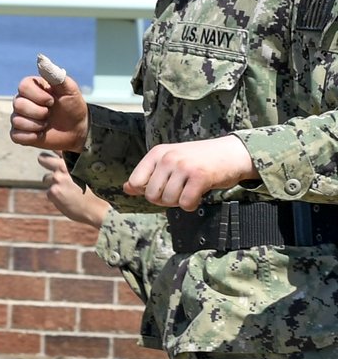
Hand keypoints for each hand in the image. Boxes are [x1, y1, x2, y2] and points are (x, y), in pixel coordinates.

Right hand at [10, 72, 88, 150]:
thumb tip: (41, 58)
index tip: (52, 100)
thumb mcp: (69, 89)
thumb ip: (55, 75)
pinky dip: (30, 136)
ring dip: (36, 125)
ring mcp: (19, 118)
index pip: (22, 86)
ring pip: (16, 120)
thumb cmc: (73, 107)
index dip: (37, 95)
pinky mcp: (19, 134)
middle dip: (38, 112)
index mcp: (32, 88)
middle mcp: (22, 101)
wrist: (77, 130)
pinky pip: (16, 135)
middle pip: (17, 104)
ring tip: (46, 124)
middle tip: (50, 114)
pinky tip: (40, 134)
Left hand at [39, 151, 107, 227]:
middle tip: (47, 164)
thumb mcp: (90, 171)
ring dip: (52, 182)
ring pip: (46, 178)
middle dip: (44, 161)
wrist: (99, 209)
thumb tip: (65, 158)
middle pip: (43, 158)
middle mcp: (63, 167)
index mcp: (74, 159)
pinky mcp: (52, 192)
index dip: (56, 150)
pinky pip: (49, 191)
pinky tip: (67, 199)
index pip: (58, 148)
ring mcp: (56, 179)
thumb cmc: (98, 190)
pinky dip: (55, 195)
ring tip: (66, 189)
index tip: (56, 153)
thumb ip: (77, 164)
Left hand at [124, 136, 255, 210]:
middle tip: (179, 191)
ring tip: (189, 191)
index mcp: (157, 153)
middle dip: (164, 199)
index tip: (162, 188)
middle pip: (151, 195)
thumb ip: (148, 174)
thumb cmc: (199, 159)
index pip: (135, 182)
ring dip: (179, 202)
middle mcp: (168, 158)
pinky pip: (185, 203)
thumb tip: (126, 188)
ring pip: (168, 200)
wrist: (233, 153)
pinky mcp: (200, 177)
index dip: (147, 191)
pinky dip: (191, 205)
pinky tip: (198, 196)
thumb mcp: (170, 161)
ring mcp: (184, 166)